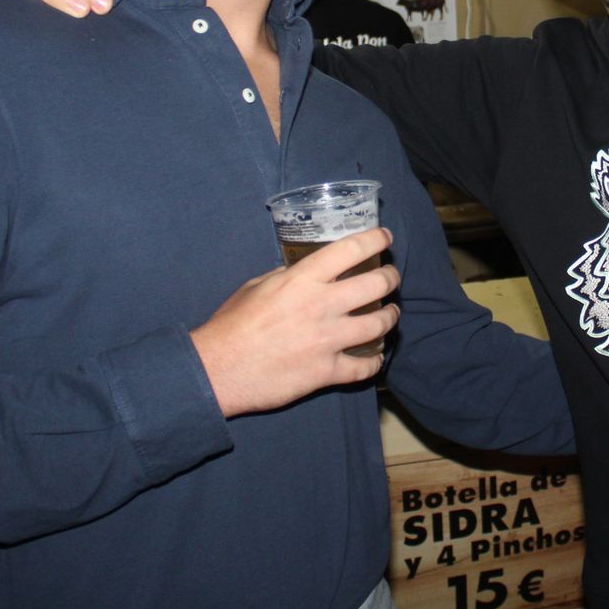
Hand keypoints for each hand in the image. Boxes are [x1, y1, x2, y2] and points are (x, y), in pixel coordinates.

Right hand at [190, 227, 399, 416]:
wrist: (217, 370)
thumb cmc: (231, 325)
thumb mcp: (256, 286)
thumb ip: (285, 277)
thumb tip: (301, 272)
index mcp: (302, 279)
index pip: (351, 249)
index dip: (375, 239)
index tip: (385, 236)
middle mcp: (321, 305)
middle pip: (376, 284)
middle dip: (390, 278)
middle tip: (391, 277)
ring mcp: (326, 340)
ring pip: (378, 324)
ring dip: (390, 317)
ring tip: (390, 314)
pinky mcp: (326, 372)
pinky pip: (363, 368)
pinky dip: (373, 362)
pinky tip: (374, 358)